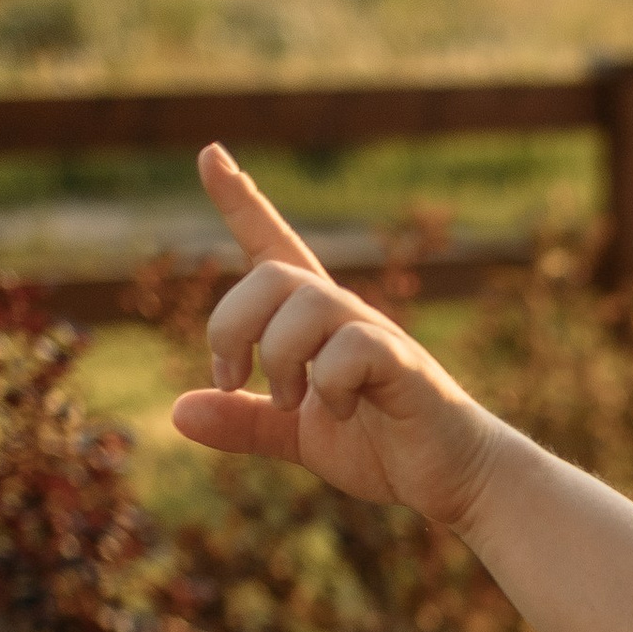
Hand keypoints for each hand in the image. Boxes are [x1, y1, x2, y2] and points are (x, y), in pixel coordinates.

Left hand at [169, 146, 503, 529]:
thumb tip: (178, 411)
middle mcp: (344, 315)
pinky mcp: (404, 364)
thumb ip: (244, 422)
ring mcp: (377, 334)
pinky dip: (331, 384)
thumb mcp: (297, 437)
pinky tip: (344, 411)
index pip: (274, 246)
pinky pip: (353, 347)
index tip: (210, 154)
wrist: (455, 477)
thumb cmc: (382, 446)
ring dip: (280, 357)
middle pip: (272, 272)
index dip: (241, 202)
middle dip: (232, 325)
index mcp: (315, 324)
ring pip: (307, 302)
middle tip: (231, 380)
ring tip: (289, 400)